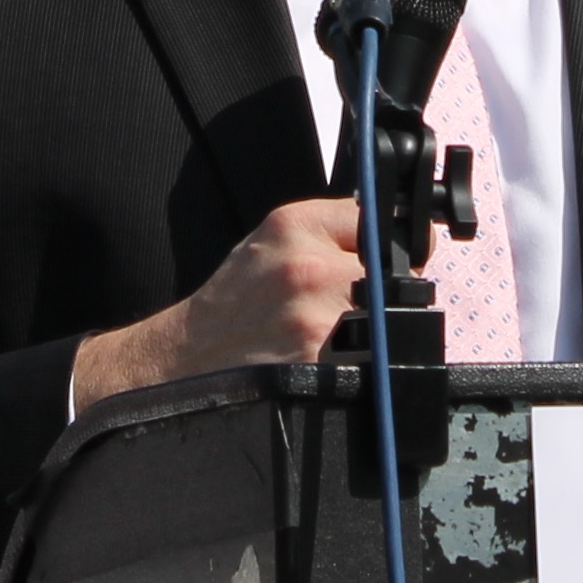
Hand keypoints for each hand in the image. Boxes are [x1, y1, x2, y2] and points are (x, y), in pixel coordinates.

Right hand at [70, 199, 365, 408]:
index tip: (385, 259)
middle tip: (353, 307)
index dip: (385, 244)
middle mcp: (307, 265)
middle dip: (382, 290)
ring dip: (375, 327)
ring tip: (340, 334)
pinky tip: (332, 357)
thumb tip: (393, 237)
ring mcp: (317, 316)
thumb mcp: (272, 242)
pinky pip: (370, 354)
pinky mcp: (323, 362)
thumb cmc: (234, 301)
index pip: (376, 219)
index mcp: (295, 225)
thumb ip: (329, 231)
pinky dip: (362, 358)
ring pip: (385, 315)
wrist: (188, 357)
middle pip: (388, 272)